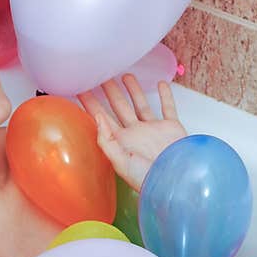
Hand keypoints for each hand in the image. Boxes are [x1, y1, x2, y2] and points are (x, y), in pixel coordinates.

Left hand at [78, 74, 186, 192]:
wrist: (176, 181)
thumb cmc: (147, 178)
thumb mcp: (120, 162)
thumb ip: (107, 140)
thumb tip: (97, 116)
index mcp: (121, 141)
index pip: (102, 118)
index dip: (90, 104)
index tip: (80, 88)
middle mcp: (136, 134)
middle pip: (119, 108)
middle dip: (109, 93)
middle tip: (101, 76)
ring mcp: (154, 130)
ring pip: (141, 104)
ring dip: (134, 90)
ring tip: (126, 75)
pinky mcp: (171, 128)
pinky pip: (167, 108)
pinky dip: (166, 95)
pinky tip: (161, 84)